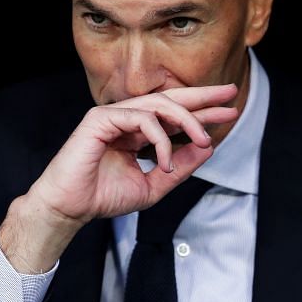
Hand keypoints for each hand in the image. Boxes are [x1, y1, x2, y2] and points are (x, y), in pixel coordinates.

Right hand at [33, 84, 238, 221]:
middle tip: (230, 93)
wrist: (71, 208)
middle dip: (202, 96)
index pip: (174, 115)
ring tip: (206, 138)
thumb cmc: (103, 196)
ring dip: (187, 120)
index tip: (229, 110)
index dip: (202, 112)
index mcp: (137, 131)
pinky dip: (158, 138)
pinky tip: (163, 160)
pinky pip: (139, 118)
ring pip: (158, 105)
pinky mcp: (100, 118)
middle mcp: (126, 118)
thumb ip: (180, 166)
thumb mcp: (154, 184)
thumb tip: (208, 147)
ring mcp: (113, 115)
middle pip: (170, 99)